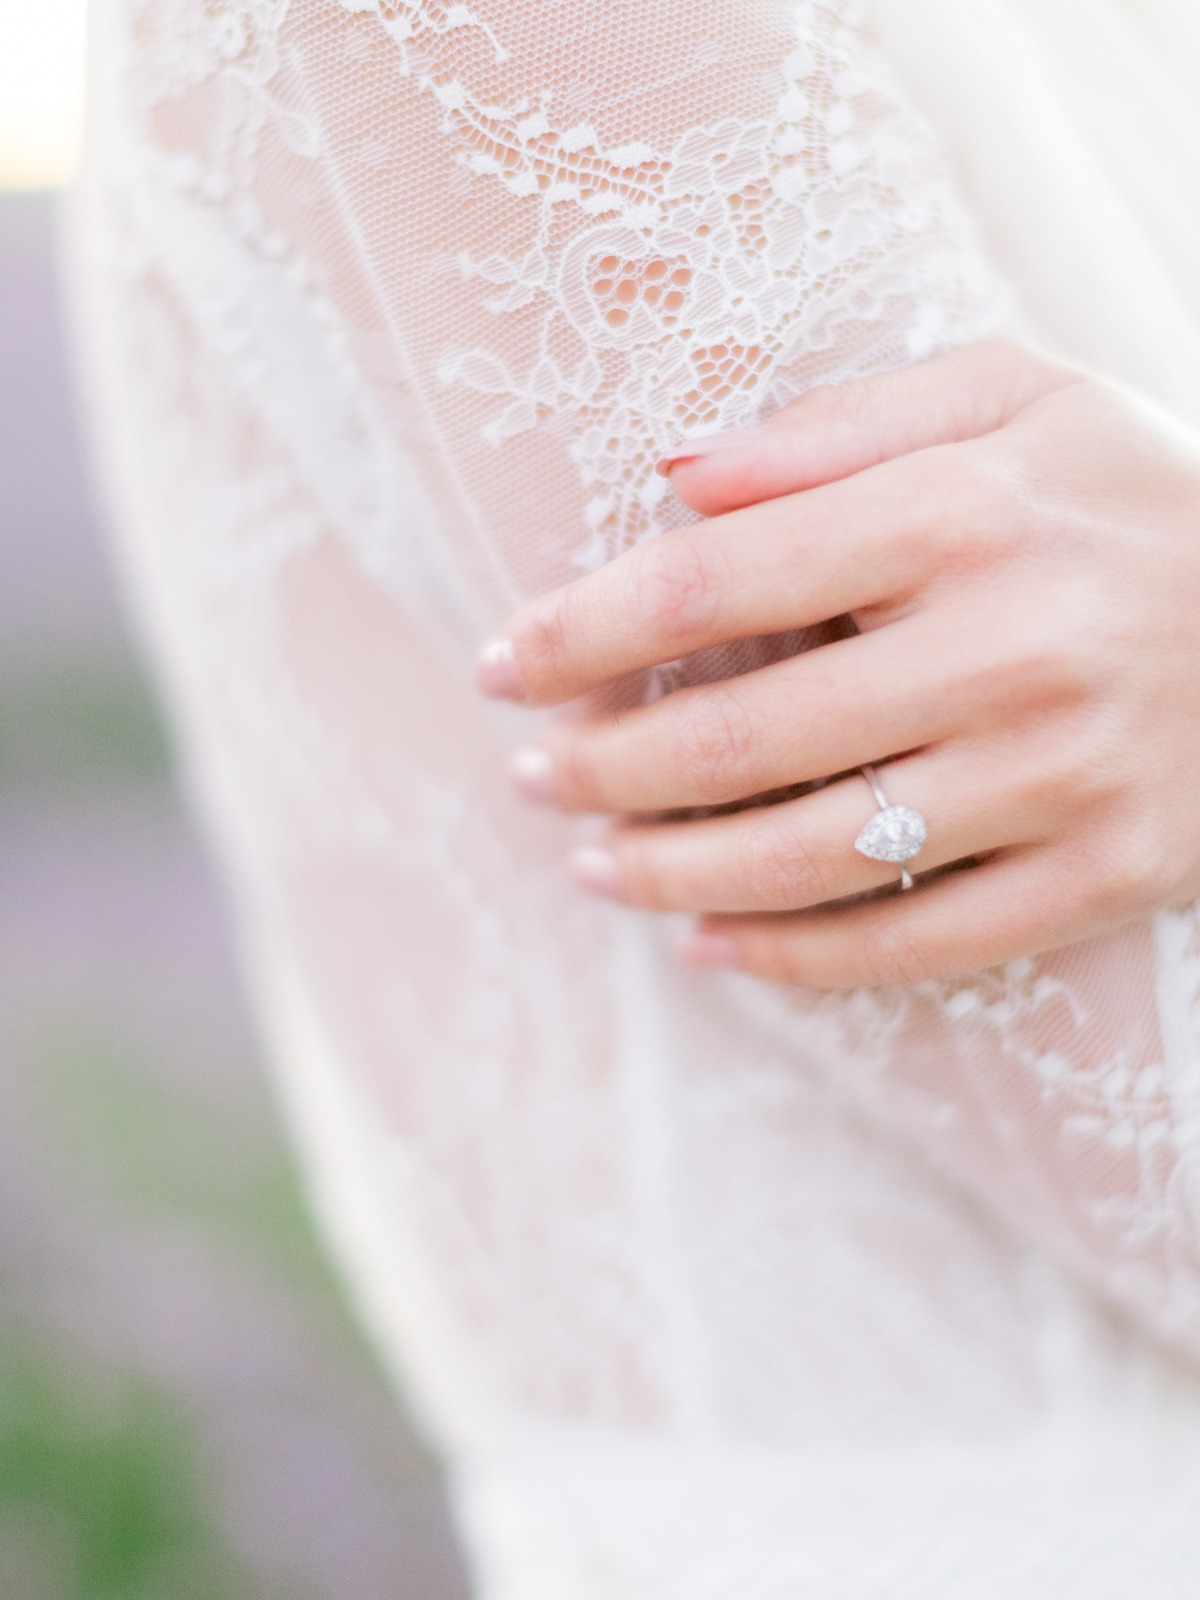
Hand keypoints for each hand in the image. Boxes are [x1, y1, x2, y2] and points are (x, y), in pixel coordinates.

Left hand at [476, 340, 1199, 987]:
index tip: (504, 666)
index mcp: (964, 513)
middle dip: (604, 770)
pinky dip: (798, 959)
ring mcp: (1062, 778)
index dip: (581, 632)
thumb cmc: (1134, 488)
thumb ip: (840, 425)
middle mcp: (1008, 650)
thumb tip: (676, 480)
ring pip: (812, 857)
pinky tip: (713, 948)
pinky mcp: (1109, 873)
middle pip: (741, 740)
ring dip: (673, 874)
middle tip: (536, 782)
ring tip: (595, 868)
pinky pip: (922, 943)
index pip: (712, 584)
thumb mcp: (1013, 393)